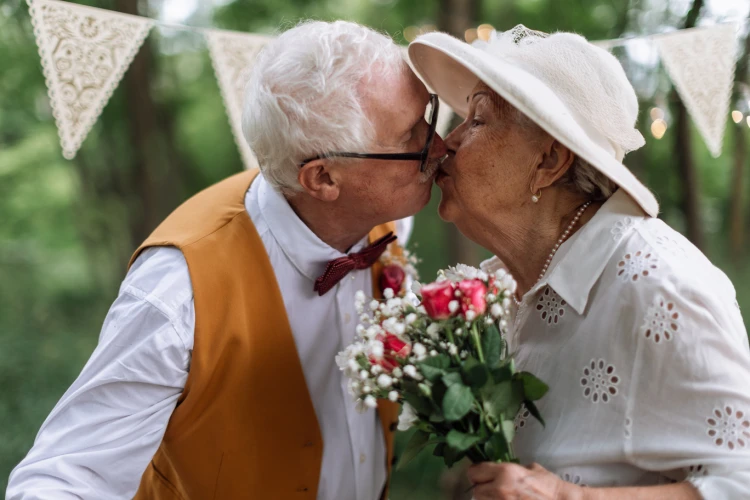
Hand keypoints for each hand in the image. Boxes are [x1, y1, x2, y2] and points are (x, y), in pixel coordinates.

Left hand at [467, 462, 581, 499]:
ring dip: (488, 499)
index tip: (481, 474)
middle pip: (475, 490)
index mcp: (505, 473)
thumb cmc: (550, 487)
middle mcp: (500, 489)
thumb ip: (510, 468)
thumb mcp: (530, 468)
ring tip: (500, 497)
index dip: (477, 473)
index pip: (474, 472)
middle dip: (482, 488)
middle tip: (491, 488)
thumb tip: (499, 469)